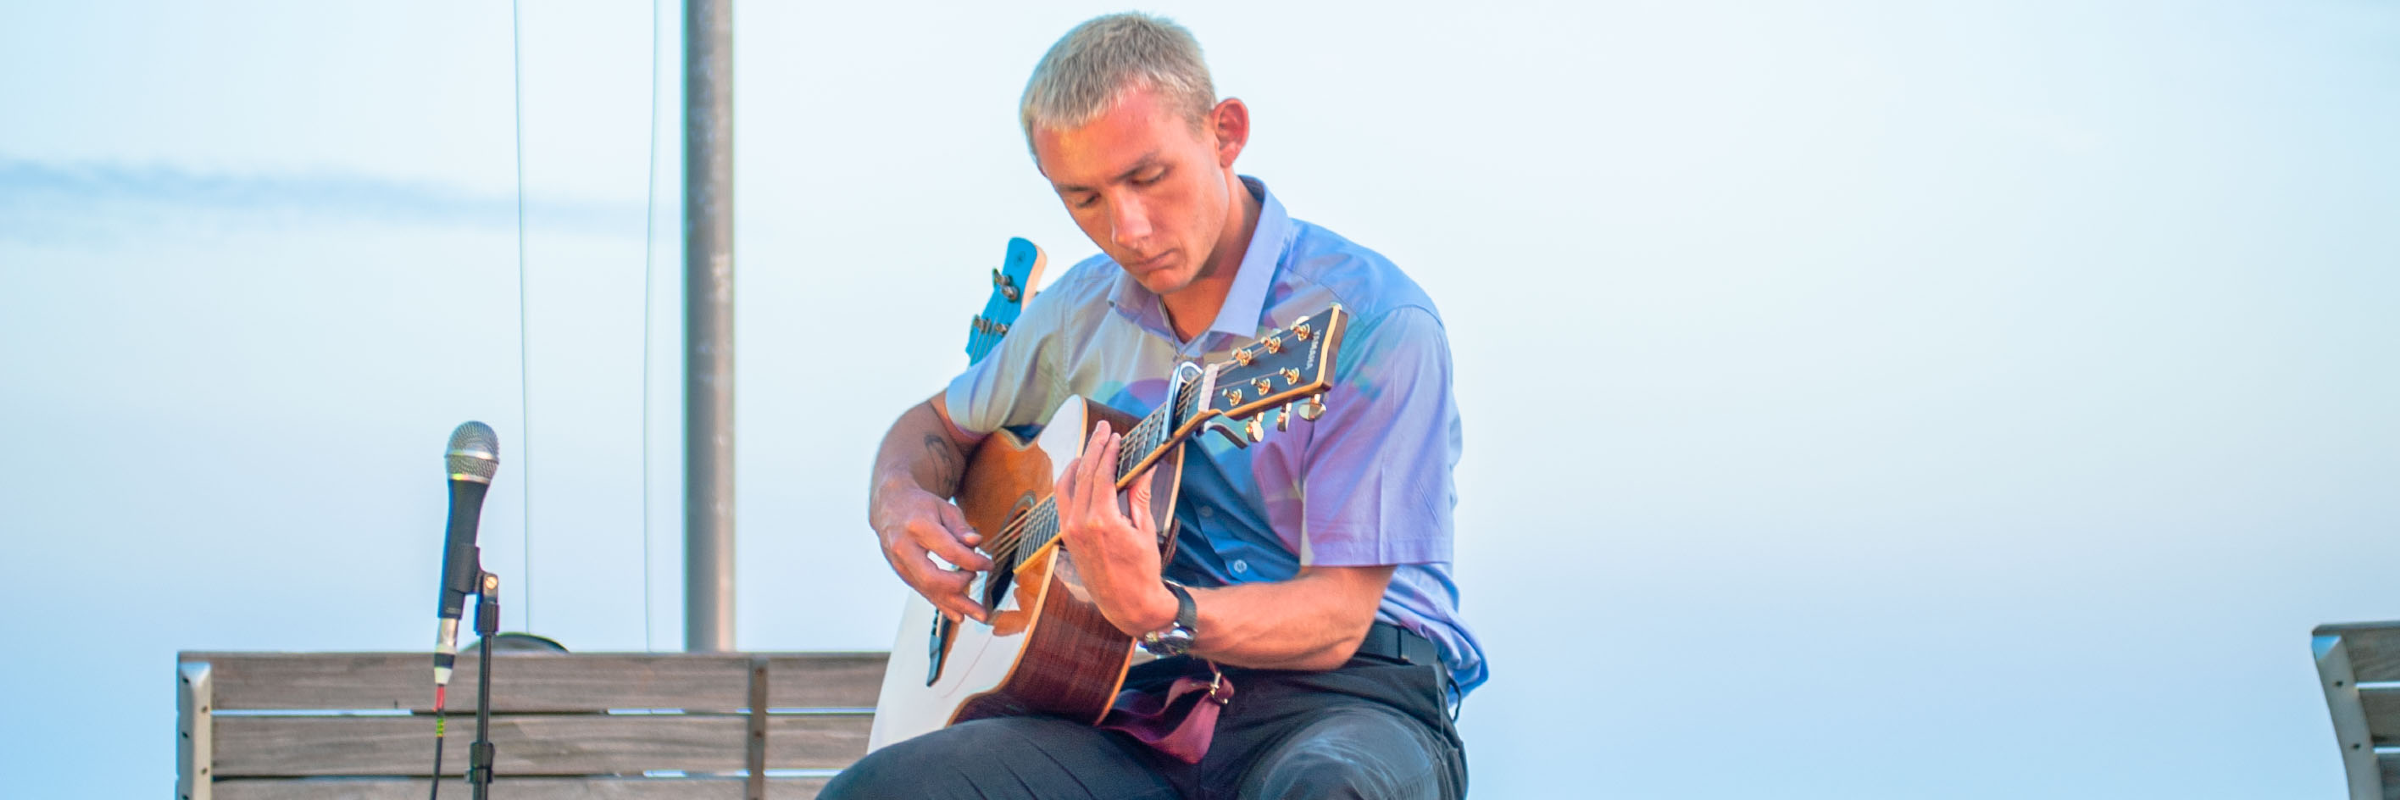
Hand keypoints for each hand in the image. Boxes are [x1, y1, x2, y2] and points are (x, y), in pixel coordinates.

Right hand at [869, 482, 993, 622]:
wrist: (889, 507)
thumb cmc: (921, 506)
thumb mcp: (943, 508)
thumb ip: (960, 527)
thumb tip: (976, 542)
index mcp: (917, 527)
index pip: (949, 551)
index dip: (973, 561)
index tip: (988, 564)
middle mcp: (904, 548)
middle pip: (933, 578)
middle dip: (960, 587)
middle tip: (979, 583)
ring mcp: (900, 564)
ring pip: (928, 590)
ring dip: (955, 605)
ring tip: (979, 615)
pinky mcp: (902, 574)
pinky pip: (923, 592)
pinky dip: (943, 604)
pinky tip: (959, 615)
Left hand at [1053, 420, 1178, 635]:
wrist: (1127, 603)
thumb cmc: (1142, 569)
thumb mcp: (1145, 529)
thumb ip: (1139, 494)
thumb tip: (1145, 467)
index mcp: (1103, 520)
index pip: (1102, 473)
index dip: (1109, 451)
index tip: (1116, 436)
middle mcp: (1080, 523)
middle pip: (1084, 474)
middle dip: (1094, 448)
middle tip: (1104, 430)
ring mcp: (1070, 530)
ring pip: (1067, 485)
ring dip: (1078, 463)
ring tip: (1091, 448)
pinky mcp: (1066, 537)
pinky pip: (1063, 501)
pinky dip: (1069, 483)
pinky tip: (1079, 473)